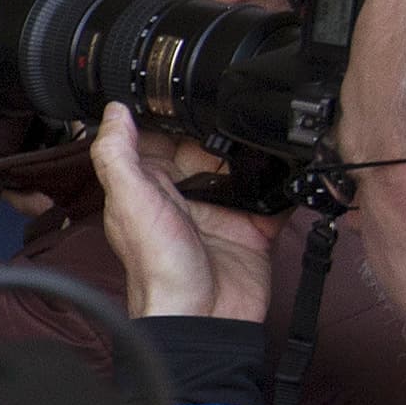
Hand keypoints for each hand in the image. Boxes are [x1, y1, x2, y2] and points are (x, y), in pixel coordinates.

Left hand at [92, 103, 281, 322]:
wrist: (203, 317)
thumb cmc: (159, 268)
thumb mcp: (129, 201)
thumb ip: (117, 154)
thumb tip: (113, 110)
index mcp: (148, 186)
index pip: (159, 138)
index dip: (171, 115)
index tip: (187, 87)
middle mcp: (183, 195)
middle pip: (205, 147)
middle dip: (221, 127)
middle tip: (238, 105)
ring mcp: (219, 209)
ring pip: (240, 167)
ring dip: (254, 150)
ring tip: (267, 127)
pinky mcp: (252, 226)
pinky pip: (272, 197)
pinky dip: (283, 182)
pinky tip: (292, 163)